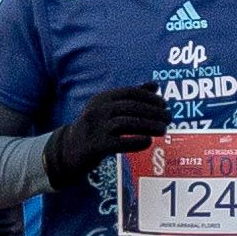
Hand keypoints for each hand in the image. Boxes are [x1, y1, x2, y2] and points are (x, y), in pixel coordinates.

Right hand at [51, 80, 176, 194]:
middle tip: (169, 118)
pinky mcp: (96, 146)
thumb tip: (155, 85)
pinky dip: (136, 141)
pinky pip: (120, 142)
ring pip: (127, 123)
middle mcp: (97, 110)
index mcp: (102, 99)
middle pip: (131, 107)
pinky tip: (148, 142)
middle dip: (153, 112)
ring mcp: (96, 128)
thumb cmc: (94, 127)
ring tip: (163, 130)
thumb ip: (130, 97)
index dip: (150, 98)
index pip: (130, 93)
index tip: (164, 104)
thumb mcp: (107, 108)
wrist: (68, 150)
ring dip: (149, 126)